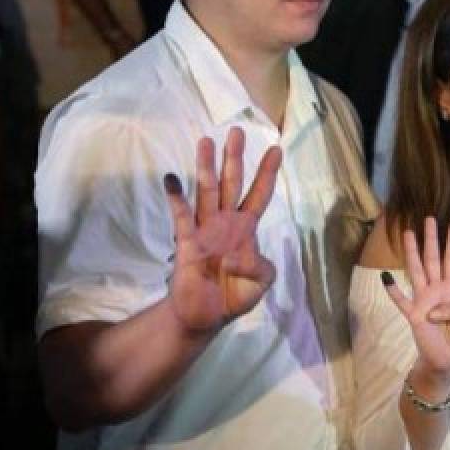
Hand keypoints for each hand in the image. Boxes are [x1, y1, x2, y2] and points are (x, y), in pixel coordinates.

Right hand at [163, 127, 281, 334]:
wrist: (205, 317)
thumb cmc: (233, 296)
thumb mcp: (262, 282)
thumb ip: (265, 267)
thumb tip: (252, 255)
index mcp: (246, 230)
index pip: (259, 195)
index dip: (267, 174)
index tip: (276, 149)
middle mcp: (225, 223)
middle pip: (231, 184)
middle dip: (234, 158)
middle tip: (236, 131)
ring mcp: (205, 230)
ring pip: (207, 192)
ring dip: (206, 167)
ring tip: (206, 141)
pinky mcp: (187, 242)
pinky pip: (182, 218)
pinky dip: (177, 199)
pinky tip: (172, 179)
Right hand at [383, 218, 449, 378]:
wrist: (446, 359)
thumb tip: (432, 310)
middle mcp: (436, 289)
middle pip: (432, 258)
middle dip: (431, 239)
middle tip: (429, 218)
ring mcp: (423, 300)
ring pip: (416, 270)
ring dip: (412, 252)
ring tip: (408, 234)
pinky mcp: (413, 314)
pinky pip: (402, 300)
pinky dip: (393, 290)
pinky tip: (385, 277)